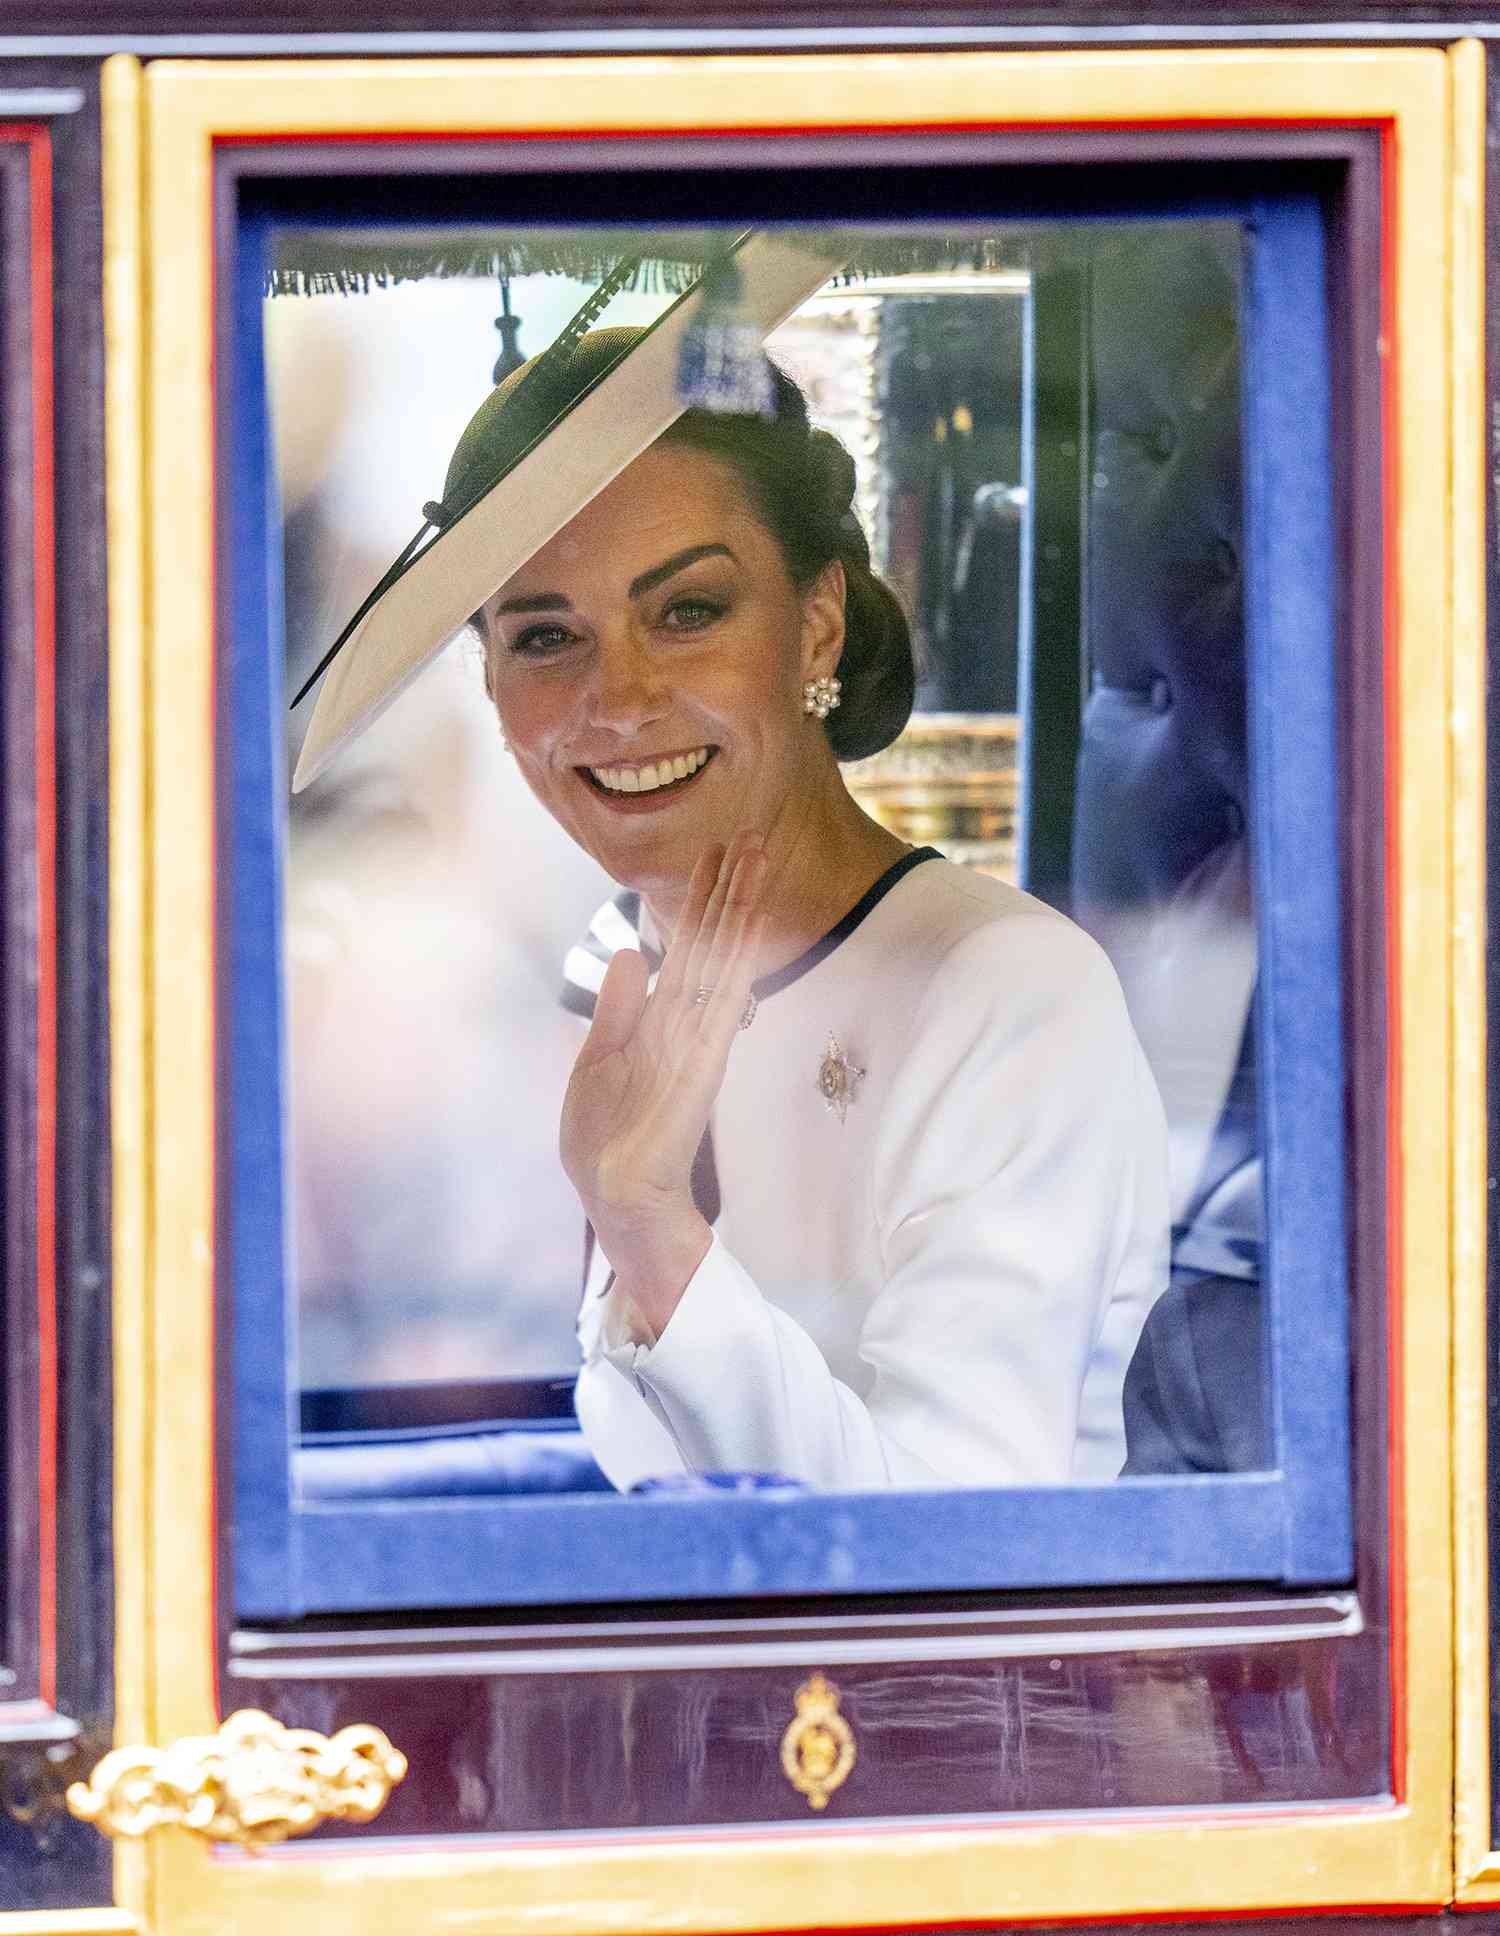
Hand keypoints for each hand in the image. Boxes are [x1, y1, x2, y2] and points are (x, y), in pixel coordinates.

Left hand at [561, 832, 765, 1330]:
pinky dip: (734, 963)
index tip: (717, 849)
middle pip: (715, 942)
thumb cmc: (608, 1141)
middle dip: (732, 888)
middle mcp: (688, 1025)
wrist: (616, 1200)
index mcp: (663, 1021)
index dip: (704, 898)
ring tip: (756, 858)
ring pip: (723, 961)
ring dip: (739, 908)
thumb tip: (630, 952)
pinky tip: (746, 926)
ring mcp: (696, 1043)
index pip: (690, 947)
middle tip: (752, 831)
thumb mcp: (599, 1062)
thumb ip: (618, 1009)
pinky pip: (719, 1004)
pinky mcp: (697, 1068)